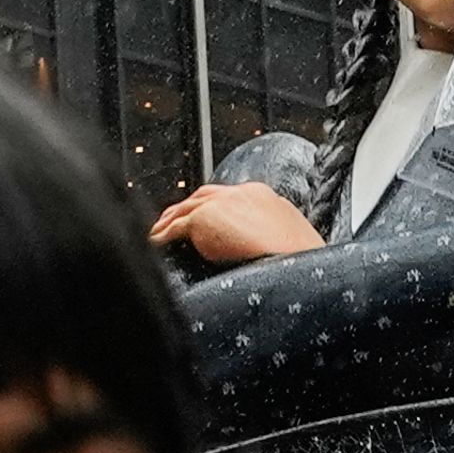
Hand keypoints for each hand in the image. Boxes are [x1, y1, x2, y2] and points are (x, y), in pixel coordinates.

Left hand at [148, 182, 326, 266]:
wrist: (295, 258)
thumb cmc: (300, 258)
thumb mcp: (290, 241)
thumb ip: (274, 238)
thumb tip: (272, 254)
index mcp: (261, 195)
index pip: (230, 196)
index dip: (215, 206)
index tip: (207, 216)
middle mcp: (238, 193)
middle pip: (203, 195)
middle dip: (186, 207)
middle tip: (172, 218)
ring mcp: (219, 203)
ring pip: (184, 209)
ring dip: (168, 221)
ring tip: (156, 233)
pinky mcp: (203, 218)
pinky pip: (174, 228)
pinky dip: (161, 236)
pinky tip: (153, 244)